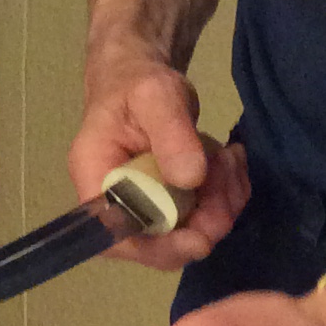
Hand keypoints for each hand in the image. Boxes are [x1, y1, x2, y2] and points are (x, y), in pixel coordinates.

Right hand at [69, 63, 248, 269]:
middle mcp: (116, 204)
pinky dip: (228, 193)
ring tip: (228, 158)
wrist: (141, 76)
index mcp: (96, 180)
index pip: (117, 237)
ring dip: (222, 201)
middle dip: (204, 219)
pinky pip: (205, 215)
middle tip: (228, 177)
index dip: (157, 249)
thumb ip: (170, 133)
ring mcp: (147, 207)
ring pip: (190, 231)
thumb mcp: (155, 96)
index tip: (200, 238)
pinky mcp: (172, 203)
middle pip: (160, 242)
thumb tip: (190, 179)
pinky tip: (230, 160)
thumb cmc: (137, 82)